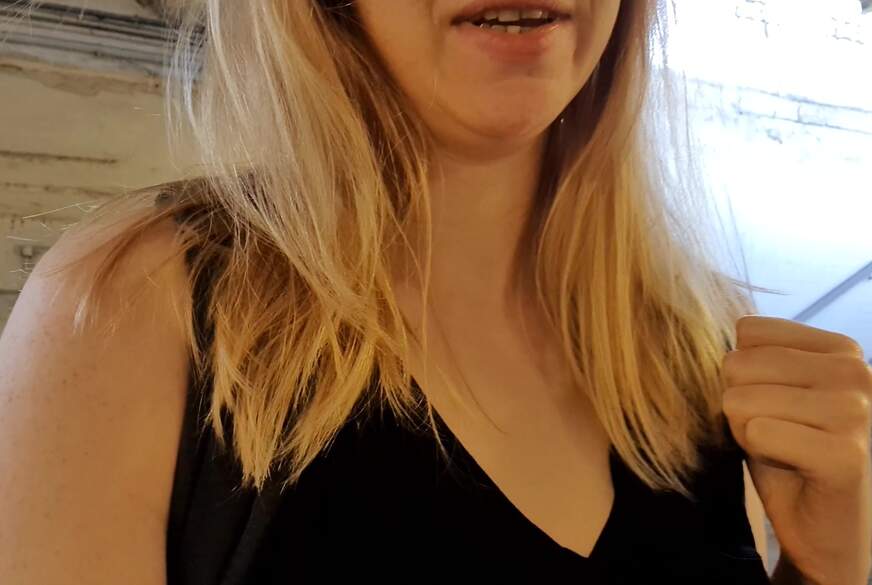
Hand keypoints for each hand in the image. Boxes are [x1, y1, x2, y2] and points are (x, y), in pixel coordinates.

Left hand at [722, 315, 871, 584]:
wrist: (824, 529)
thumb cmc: (790, 455)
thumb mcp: (770, 392)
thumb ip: (752, 357)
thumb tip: (707, 330)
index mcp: (840, 349)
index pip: (748, 331)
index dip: (742, 375)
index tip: (774, 407)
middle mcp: (856, 371)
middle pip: (738, 363)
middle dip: (739, 405)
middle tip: (775, 435)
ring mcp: (856, 411)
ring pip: (740, 399)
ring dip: (748, 433)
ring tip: (783, 451)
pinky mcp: (845, 454)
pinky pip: (757, 431)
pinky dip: (759, 453)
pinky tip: (790, 469)